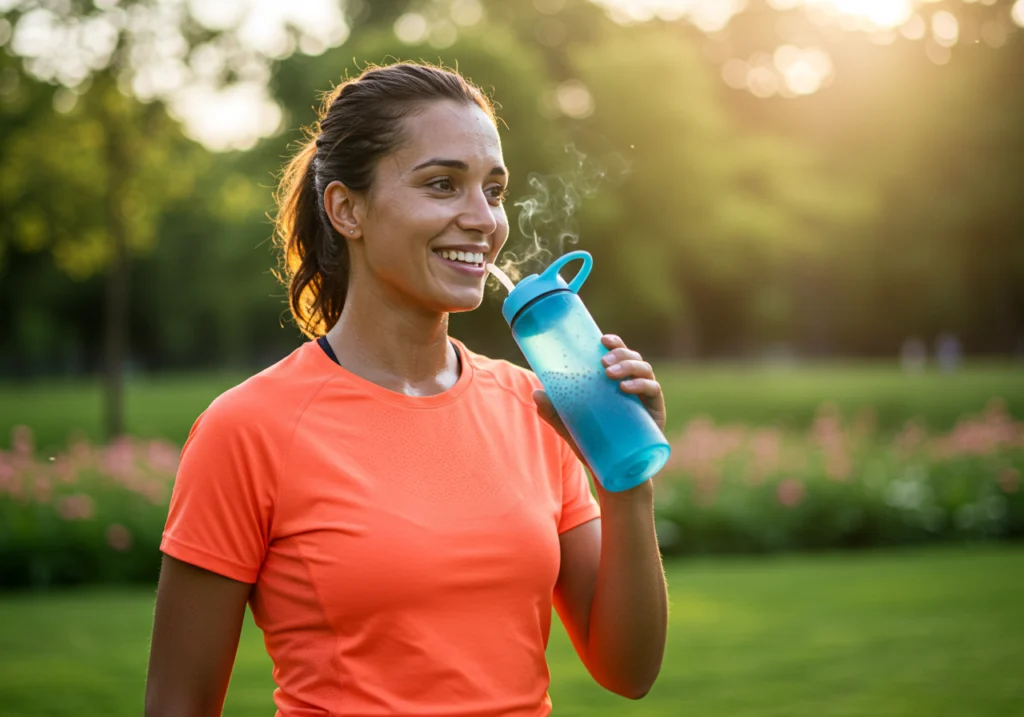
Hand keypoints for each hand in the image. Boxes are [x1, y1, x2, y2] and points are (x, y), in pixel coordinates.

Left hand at [533, 334, 667, 455]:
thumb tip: (536, 393)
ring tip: (611, 375)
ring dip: (629, 367)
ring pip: (645, 370)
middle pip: (634, 358)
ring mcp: (645, 399)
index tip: (602, 339)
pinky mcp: (655, 413)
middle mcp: (634, 386)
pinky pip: (653, 391)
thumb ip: (553, 413)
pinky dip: (642, 385)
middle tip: (603, 363)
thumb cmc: (593, 446)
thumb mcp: (570, 428)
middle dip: (620, 354)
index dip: (615, 343)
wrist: (614, 476)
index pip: (619, 355)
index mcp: (617, 383)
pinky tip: (626, 388)